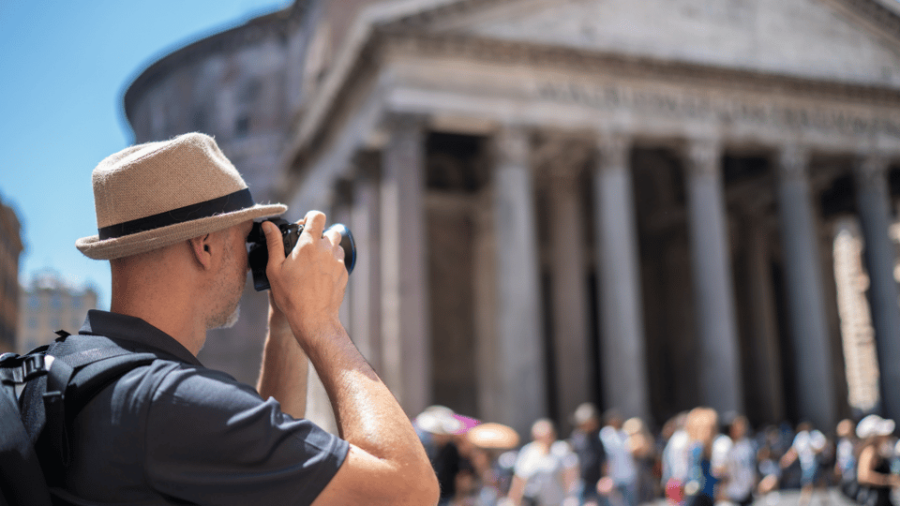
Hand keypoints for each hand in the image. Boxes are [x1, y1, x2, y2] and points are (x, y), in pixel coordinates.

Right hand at [262, 210, 347, 343]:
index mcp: (309, 245)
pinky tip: (321, 276)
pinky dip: (333, 264)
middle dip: (321, 235)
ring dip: (329, 249)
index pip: (318, 216)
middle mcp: (327, 250)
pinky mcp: (344, 274)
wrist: (313, 318)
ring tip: (315, 262)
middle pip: (331, 230)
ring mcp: (338, 262)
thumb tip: (269, 226)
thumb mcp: (275, 269)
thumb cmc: (291, 295)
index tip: (306, 223)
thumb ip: (274, 244)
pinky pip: (340, 262)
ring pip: (337, 246)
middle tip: (309, 247)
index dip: (312, 216)